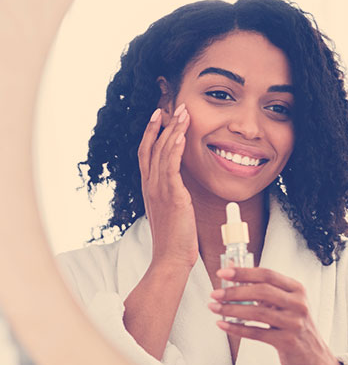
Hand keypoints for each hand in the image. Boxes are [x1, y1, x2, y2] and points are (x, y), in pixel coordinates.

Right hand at [138, 104, 197, 268]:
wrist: (170, 257)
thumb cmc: (174, 237)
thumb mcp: (170, 210)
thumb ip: (172, 194)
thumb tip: (179, 186)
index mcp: (149, 187)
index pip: (146, 153)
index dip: (151, 132)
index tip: (158, 115)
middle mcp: (150, 185)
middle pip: (153, 147)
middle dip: (165, 124)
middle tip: (176, 106)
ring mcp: (159, 189)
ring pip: (162, 152)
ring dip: (173, 130)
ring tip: (183, 113)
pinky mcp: (172, 195)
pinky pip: (171, 167)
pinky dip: (174, 149)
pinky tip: (180, 136)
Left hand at [208, 267, 341, 364]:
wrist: (312, 356)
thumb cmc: (294, 326)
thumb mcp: (284, 303)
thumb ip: (262, 287)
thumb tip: (233, 268)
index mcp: (297, 289)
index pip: (267, 275)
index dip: (244, 272)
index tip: (223, 273)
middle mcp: (298, 304)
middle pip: (262, 291)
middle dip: (234, 291)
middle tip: (215, 293)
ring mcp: (294, 323)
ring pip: (257, 312)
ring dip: (232, 310)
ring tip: (215, 308)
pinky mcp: (287, 341)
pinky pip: (257, 333)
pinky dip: (237, 328)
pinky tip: (223, 324)